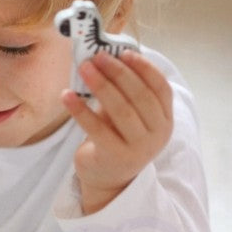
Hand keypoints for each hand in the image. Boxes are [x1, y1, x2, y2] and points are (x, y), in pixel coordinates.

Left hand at [62, 50, 172, 213]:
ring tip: (84, 68)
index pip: (160, 88)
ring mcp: (137, 148)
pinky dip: (80, 110)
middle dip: (118, 72)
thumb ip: (125, 92)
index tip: (124, 52)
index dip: (144, 68)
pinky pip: (96, 129)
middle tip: (97, 56)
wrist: (108, 179)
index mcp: (164, 120)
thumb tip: (107, 56)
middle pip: (140, 96)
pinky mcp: (114, 157)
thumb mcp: (128, 115)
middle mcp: (156, 135)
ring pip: (121, 110)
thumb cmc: (118, 139)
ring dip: (101, 85)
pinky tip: (66, 96)